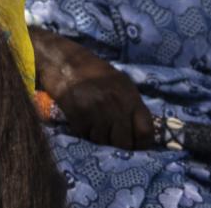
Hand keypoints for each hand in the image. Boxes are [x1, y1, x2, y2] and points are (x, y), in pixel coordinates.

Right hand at [28, 27, 152, 149]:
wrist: (65, 63)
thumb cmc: (96, 73)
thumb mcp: (122, 84)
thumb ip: (133, 107)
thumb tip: (142, 135)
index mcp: (129, 97)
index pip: (145, 132)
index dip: (143, 144)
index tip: (137, 146)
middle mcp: (115, 105)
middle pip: (125, 143)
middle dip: (121, 145)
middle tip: (116, 142)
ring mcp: (96, 112)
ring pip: (105, 143)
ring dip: (103, 140)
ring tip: (99, 128)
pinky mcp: (78, 118)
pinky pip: (87, 137)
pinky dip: (88, 134)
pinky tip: (86, 123)